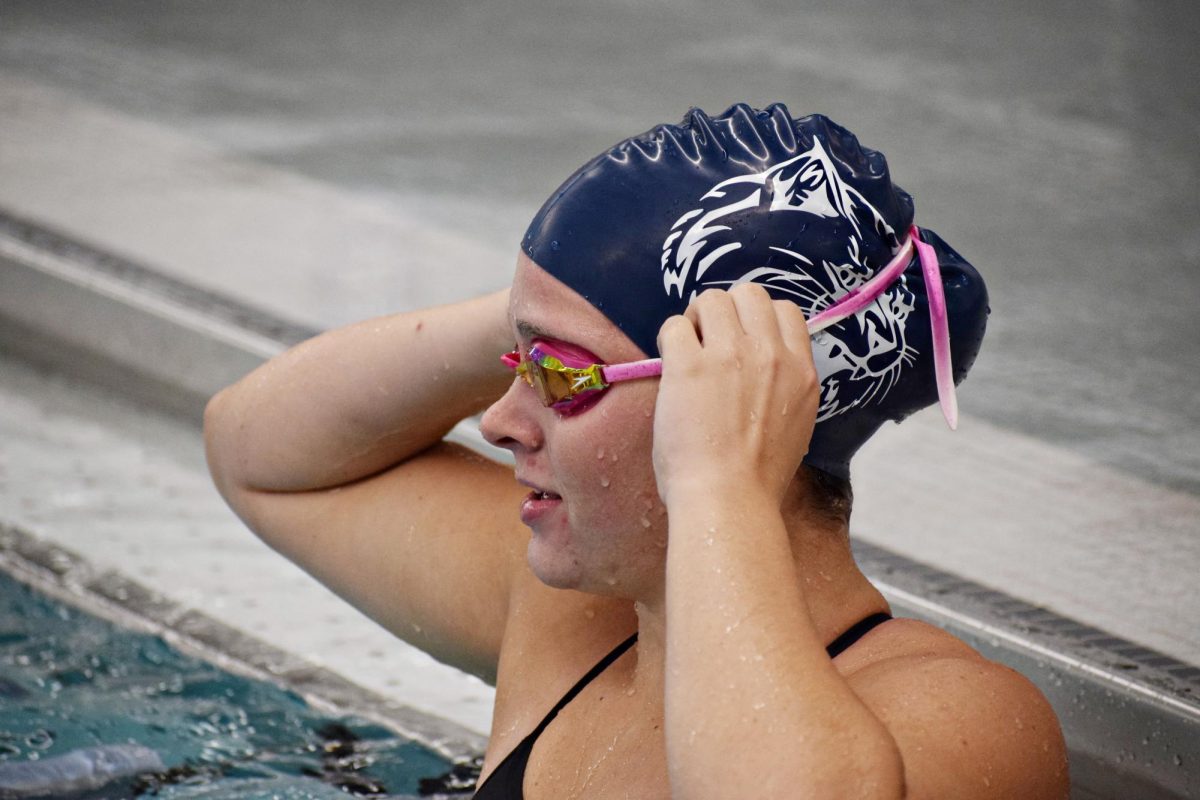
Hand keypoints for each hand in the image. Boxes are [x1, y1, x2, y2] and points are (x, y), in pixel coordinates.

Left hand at [652, 285, 818, 506]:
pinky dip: (670, 339)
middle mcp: (770, 355)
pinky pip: (675, 325)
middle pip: (749, 294)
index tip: (740, 340)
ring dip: (696, 318)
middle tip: (709, 339)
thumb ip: (784, 390)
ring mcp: (730, 356)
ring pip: (711, 299)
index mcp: (801, 372)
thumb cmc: (757, 480)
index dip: (757, 319)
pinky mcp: (689, 365)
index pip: (785, 311)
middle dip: (726, 310)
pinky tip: (670, 365)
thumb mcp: (795, 427)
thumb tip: (759, 375)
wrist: (728, 500)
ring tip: (688, 349)